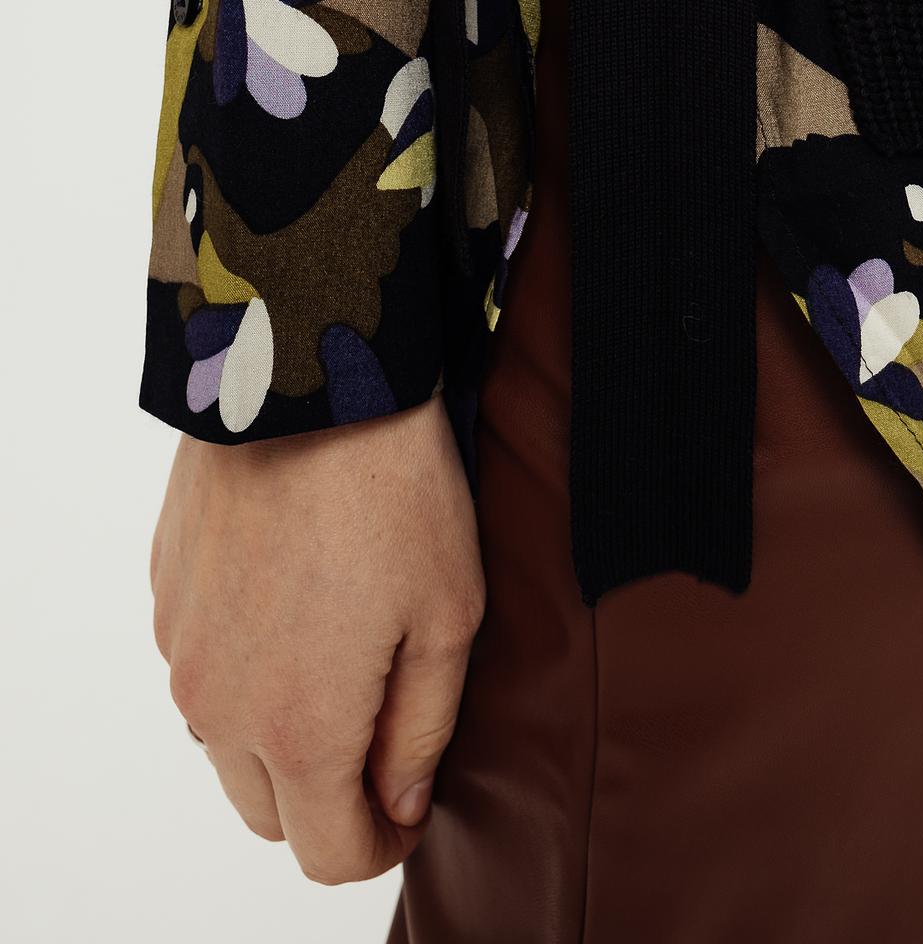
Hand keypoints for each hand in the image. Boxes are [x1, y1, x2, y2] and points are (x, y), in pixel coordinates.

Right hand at [150, 391, 483, 884]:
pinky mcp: (165, 594)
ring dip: (281, 731)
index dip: (383, 842)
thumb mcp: (450, 614)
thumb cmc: (394, 488)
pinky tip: (296, 600)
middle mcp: (221, 706)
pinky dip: (245, 665)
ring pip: (228, 744)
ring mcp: (180, 650)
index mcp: (299, 728)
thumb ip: (423, 730)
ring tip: (343, 651)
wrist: (304, 374)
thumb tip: (399, 803)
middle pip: (271, 814)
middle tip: (385, 728)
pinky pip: (202, 668)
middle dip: (330, 796)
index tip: (413, 798)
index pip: (330, 855)